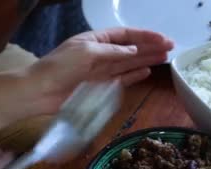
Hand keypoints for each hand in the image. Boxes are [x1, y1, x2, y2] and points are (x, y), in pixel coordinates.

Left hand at [24, 27, 173, 115]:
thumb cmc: (59, 67)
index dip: (145, 36)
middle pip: (131, 48)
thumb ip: (112, 51)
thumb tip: (134, 50)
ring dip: (147, 59)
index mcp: (96, 40)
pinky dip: (135, 75)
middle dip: (150, 47)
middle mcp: (101, 53)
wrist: (40, 91)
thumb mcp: (86, 52)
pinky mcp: (100, 87)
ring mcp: (101, 70)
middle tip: (171, 48)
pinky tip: (147, 71)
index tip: (163, 39)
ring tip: (165, 57)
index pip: (126, 35)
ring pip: (130, 63)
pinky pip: (122, 78)